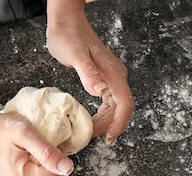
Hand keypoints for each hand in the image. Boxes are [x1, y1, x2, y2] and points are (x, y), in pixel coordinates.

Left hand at [46, 3, 133, 143]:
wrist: (67, 21)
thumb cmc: (68, 35)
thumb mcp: (75, 55)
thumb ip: (88, 73)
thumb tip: (101, 91)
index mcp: (113, 73)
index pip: (124, 104)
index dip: (119, 123)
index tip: (110, 138)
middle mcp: (116, 76)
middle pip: (121, 109)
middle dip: (110, 126)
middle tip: (92, 137)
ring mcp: (112, 78)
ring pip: (115, 107)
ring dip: (106, 121)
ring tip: (91, 132)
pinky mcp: (105, 79)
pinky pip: (109, 102)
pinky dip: (102, 114)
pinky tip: (92, 120)